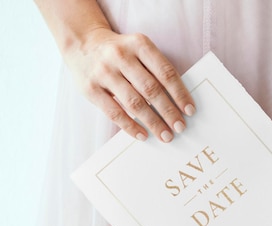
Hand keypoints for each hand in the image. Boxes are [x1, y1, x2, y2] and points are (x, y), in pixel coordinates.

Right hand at [65, 27, 194, 141]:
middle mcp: (120, 56)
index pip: (165, 72)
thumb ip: (156, 70)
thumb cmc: (121, 52)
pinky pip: (114, 112)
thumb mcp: (139, 50)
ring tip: (166, 135)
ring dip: (153, 122)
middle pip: (151, 89)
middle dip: (169, 111)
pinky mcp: (90, 88)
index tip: (190, 111)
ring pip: (134, 103)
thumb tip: (178, 103)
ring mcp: (104, 72)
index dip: (180, 93)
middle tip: (180, 127)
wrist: (82, 43)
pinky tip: (143, 135)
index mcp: (139, 44)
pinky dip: (131, 126)